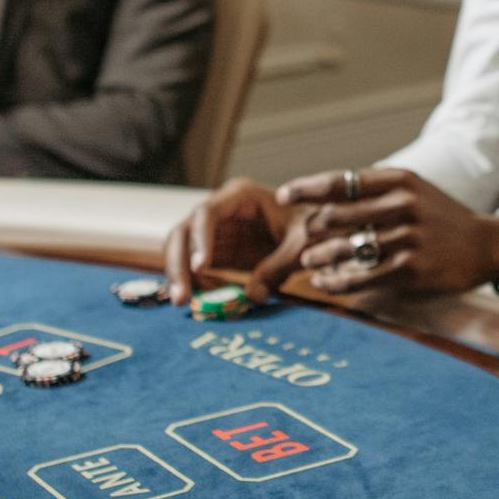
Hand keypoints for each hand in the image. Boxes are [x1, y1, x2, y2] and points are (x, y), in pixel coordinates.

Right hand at [161, 178, 313, 305]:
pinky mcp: (219, 252)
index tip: (201, 267)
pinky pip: (197, 269)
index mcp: (240, 195)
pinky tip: (203, 301)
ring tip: (183, 303)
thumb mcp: (300, 244)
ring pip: (183, 251)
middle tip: (180, 297)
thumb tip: (252, 296)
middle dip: (178, 264)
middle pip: (184, 232)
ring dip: (179, 277)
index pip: (207, 213)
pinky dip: (196, 285)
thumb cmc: (313, 226)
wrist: (320, 232)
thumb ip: (278, 267)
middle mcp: (221, 210)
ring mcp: (216, 231)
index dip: (200, 239)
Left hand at [278, 167, 498, 297]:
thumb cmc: (439, 217)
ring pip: (346, 248)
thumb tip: (324, 197)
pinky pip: (362, 277)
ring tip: (308, 263)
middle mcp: (403, 205)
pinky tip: (325, 284)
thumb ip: (374, 190)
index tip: (285, 196)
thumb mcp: (413, 190)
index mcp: (399, 180)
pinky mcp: (411, 269)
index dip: (307, 188)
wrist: (485, 245)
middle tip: (302, 239)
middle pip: (337, 215)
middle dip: (312, 229)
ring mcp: (408, 238)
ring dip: (319, 257)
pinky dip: (337, 282)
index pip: (342, 181)